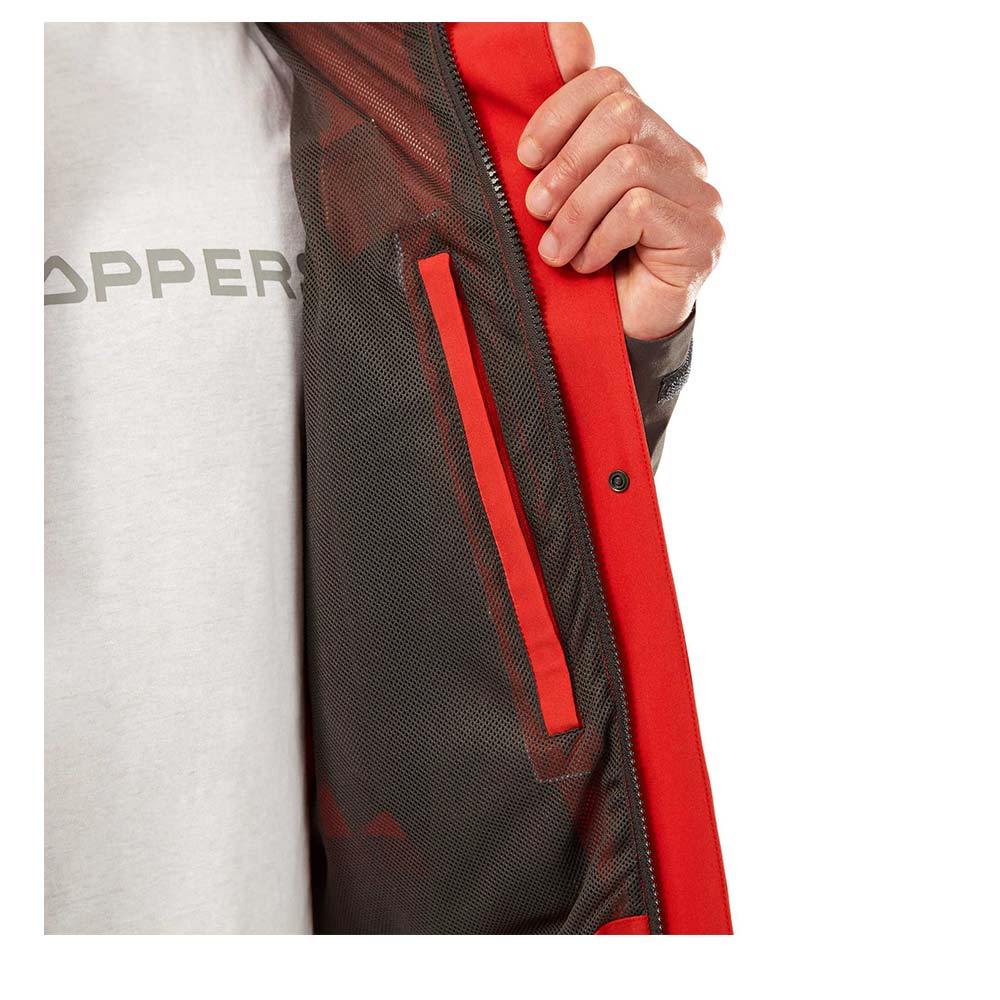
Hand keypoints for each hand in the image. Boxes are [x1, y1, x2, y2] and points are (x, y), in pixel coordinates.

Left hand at [517, 23, 723, 340]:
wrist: (624, 336)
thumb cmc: (591, 264)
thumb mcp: (566, 197)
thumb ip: (565, 131)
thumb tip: (560, 29)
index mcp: (652, 140)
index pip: (612, 85)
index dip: (560, 110)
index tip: (526, 155)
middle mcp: (685, 159)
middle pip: (622, 116)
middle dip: (565, 164)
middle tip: (535, 209)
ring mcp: (701, 198)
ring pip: (627, 166)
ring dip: (576, 212)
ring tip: (556, 251)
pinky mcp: (703, 238)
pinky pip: (640, 210)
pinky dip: (599, 238)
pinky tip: (587, 264)